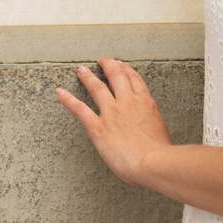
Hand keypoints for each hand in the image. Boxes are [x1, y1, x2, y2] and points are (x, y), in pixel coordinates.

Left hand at [56, 57, 172, 186]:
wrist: (152, 162)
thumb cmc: (160, 154)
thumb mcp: (162, 131)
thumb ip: (152, 124)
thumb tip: (149, 130)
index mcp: (145, 104)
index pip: (134, 79)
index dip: (126, 69)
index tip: (121, 65)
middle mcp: (127, 103)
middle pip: (116, 76)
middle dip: (108, 65)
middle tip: (102, 60)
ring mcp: (111, 113)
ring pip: (97, 88)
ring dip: (87, 77)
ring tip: (81, 70)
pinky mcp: (98, 127)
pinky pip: (80, 109)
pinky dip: (68, 100)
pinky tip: (60, 93)